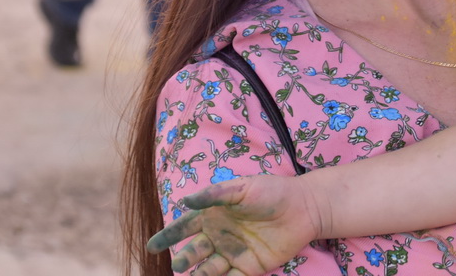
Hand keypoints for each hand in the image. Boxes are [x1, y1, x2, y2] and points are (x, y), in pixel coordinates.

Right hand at [146, 175, 323, 275]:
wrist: (304, 207)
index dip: (168, 236)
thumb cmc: (272, 192)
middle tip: (179, 264)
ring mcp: (234, 253)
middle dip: (184, 259)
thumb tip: (185, 200)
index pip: (185, 227)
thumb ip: (214, 195)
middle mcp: (220, 236)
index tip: (152, 247)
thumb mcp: (242, 188)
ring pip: (208, 269)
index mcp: (214, 215)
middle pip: (194, 251)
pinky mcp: (250, 267)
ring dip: (198, 275)